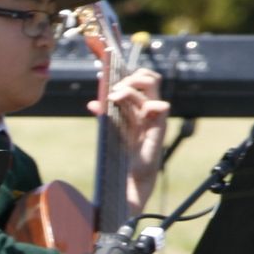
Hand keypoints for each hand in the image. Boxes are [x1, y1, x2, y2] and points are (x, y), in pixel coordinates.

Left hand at [96, 68, 170, 195]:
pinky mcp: (159, 129)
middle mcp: (148, 109)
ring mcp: (154, 117)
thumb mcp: (110, 131)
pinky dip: (151, 104)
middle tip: (115, 88)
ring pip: (152, 86)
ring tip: (115, 96)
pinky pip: (161, 108)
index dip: (128, 75)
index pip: (141, 80)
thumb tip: (92, 103)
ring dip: (132, 87)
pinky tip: (139, 110)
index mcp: (138, 107)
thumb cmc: (121, 156)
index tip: (108, 79)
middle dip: (132, 76)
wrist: (129, 179)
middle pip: (151, 78)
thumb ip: (105, 116)